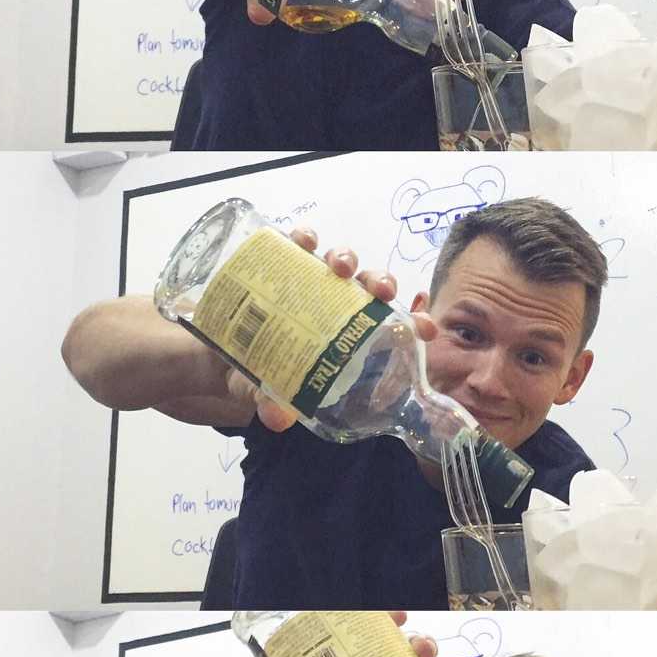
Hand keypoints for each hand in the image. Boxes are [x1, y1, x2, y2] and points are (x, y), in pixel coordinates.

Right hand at [235, 223, 436, 433]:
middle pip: (371, 287)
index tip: (426, 329)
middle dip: (381, 283)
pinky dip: (303, 238)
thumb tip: (278, 418)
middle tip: (380, 292)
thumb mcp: (274, 393)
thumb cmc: (269, 376)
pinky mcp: (284, 265)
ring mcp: (313, 282)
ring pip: (340, 262)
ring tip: (338, 268)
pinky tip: (302, 241)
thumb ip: (277, 405)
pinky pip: (299, 244)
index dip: (415, 323)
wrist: (229, 356)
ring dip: (345, 258)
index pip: (394, 326)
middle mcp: (340, 305)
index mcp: (353, 336)